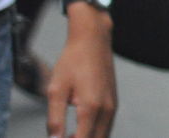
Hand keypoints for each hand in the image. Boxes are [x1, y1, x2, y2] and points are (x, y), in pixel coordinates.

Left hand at [46, 6, 115, 137]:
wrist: (93, 40)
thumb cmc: (73, 61)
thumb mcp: (56, 90)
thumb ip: (55, 119)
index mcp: (91, 107)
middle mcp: (106, 109)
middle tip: (61, 137)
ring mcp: (113, 106)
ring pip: (103, 136)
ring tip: (68, 136)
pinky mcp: (113, 102)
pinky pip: (106, 127)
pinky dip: (94, 134)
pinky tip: (79, 130)